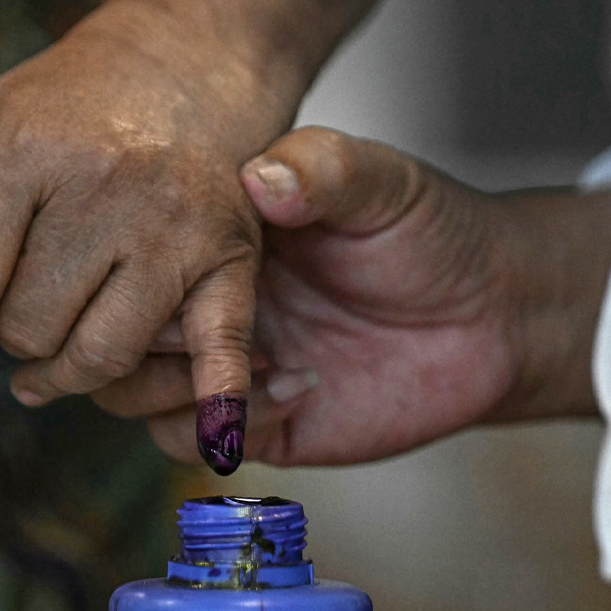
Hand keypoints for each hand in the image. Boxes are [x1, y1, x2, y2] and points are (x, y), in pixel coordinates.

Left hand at [0, 0, 289, 408]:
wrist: (190, 60)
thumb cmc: (74, 102)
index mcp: (32, 149)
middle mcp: (108, 188)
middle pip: (30, 327)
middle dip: (14, 332)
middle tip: (27, 307)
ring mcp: (177, 226)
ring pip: (102, 354)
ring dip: (69, 370)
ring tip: (56, 357)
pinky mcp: (232, 254)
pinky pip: (221, 349)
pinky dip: (217, 402)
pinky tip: (209, 444)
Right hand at [93, 127, 610, 466]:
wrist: (498, 315)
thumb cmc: (436, 234)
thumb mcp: (382, 181)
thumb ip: (325, 169)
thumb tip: (260, 177)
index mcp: (220, 237)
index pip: (129, 254)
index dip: (131, 265)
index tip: (168, 268)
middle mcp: (212, 302)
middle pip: (112, 329)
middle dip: (138, 333)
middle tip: (199, 327)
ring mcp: (228, 366)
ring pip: (134, 394)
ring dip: (173, 384)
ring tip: (251, 358)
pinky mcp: (260, 424)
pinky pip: (195, 442)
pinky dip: (225, 423)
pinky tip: (298, 386)